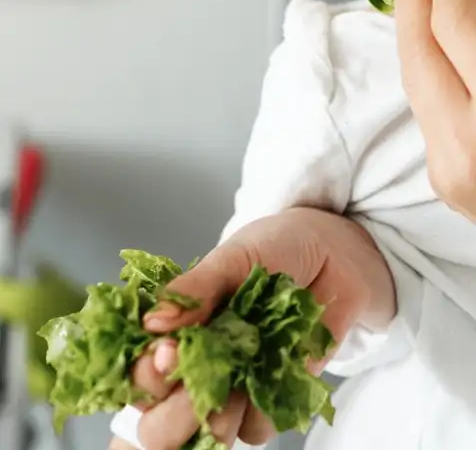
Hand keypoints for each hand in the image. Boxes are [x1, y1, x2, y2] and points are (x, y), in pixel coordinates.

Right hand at [124, 207, 394, 449]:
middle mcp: (200, 360)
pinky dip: (262, 411)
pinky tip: (273, 375)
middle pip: (162, 422)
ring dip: (217, 418)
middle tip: (196, 387)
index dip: (146, 374)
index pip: (142, 368)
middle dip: (173, 414)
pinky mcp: (272, 395)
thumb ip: (196, 290)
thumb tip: (153, 322)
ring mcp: (235, 381)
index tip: (165, 358)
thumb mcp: (235, 255)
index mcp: (180, 324)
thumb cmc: (280, 244)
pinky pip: (257, 428)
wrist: (337, 251)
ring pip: (208, 432)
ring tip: (237, 385)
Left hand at [396, 0, 475, 219]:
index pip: (454, 28)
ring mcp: (450, 170)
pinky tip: (438, 49)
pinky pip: (427, 113)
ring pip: (413, 84)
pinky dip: (430, 73)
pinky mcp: (444, 181)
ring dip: (415, 36)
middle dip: (414, 2)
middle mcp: (469, 143)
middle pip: (418, 54)